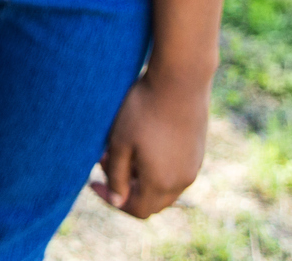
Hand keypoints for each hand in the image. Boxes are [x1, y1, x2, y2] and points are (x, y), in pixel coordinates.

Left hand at [92, 69, 210, 217]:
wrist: (180, 81)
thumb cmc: (144, 110)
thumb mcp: (120, 142)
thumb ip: (117, 176)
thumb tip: (117, 200)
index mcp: (161, 183)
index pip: (137, 209)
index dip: (112, 200)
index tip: (93, 181)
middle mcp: (182, 181)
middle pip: (151, 201)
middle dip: (126, 187)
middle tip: (105, 160)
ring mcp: (194, 167)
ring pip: (164, 187)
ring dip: (140, 176)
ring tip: (121, 148)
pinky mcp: (198, 152)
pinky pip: (175, 171)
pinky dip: (156, 167)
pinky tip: (142, 141)